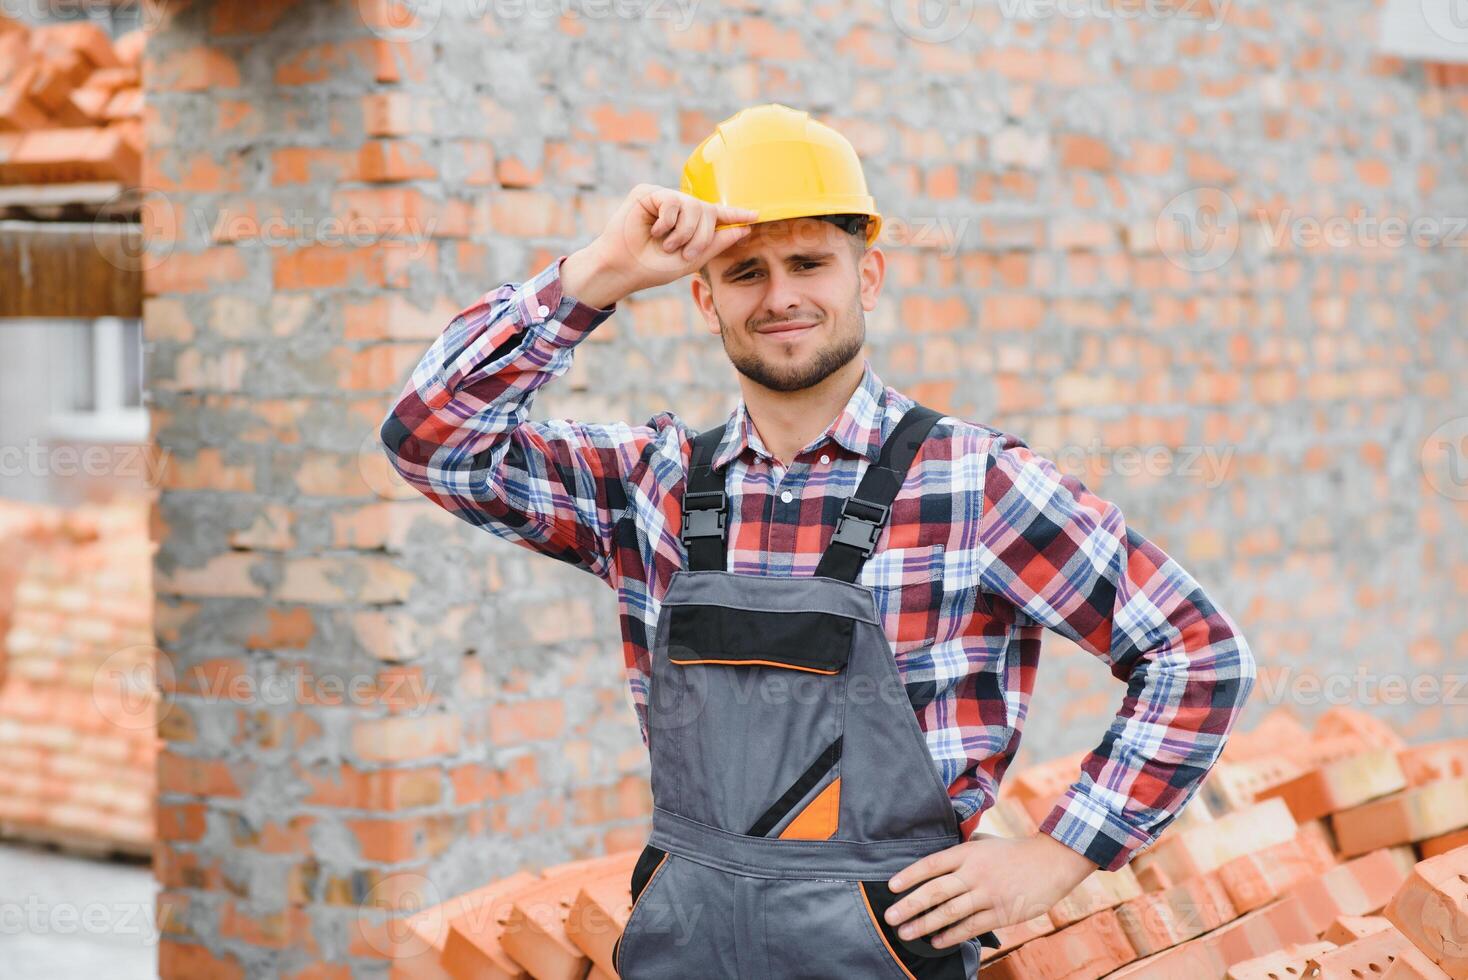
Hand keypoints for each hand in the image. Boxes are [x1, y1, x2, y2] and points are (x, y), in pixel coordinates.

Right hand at [562, 184, 758, 306]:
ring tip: (667, 245)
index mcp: (689, 225)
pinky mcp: (648, 193)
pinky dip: (667, 221)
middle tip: (687, 253)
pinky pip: (672, 201)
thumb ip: (716, 243)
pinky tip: (654, 230)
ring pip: (692, 205)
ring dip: (684, 232)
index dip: (735, 214)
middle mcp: (678, 209)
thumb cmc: (654, 267)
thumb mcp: (691, 259)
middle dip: (702, 235)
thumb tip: (744, 229)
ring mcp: (663, 199)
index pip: (716, 215)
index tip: (756, 215)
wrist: (624, 268)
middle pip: (707, 211)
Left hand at [882, 833, 1097, 949]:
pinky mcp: (1002, 913)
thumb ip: (962, 850)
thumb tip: (938, 860)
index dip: (909, 875)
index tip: (891, 887)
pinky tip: (936, 941)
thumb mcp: (985, 842)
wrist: (1052, 861)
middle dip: (910, 905)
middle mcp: (975, 873)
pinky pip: (971, 926)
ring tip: (906, 932)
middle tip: (890, 916)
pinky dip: (951, 935)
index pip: (932, 864)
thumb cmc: (1015, 851)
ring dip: (925, 924)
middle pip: (935, 891)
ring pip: (950, 912)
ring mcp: (988, 894)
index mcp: (968, 853)